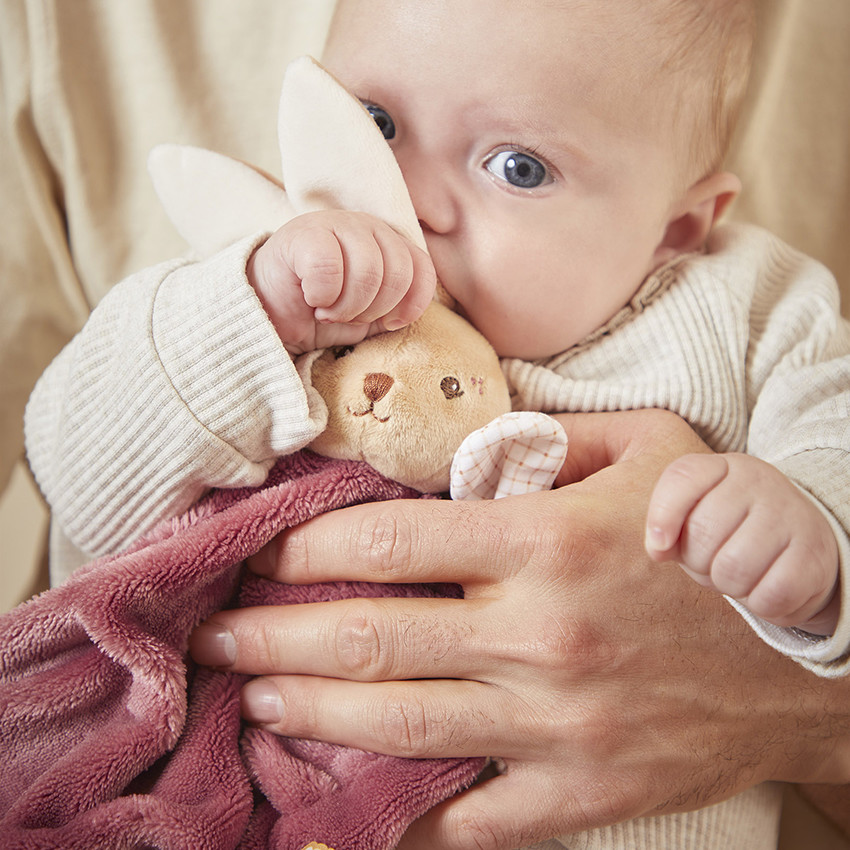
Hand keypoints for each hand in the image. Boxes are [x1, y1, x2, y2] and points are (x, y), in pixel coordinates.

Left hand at [189, 410, 849, 848]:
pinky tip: (336, 806)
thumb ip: (559, 437)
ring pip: (397, 723)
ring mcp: (554, 720)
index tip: (264, 552)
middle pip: (370, 636)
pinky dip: (395, 814)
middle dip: (274, 634)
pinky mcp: (577, 789)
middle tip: (216, 633)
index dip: (307, 547)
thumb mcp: (656, 454)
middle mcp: (537, 632)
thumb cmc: (718, 545)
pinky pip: (466, 815)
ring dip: (308, 712)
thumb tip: (474, 447)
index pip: (390, 540)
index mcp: (547, 540)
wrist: (808, 659)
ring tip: (252, 696)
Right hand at [247, 209, 435, 352]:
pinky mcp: (304, 232)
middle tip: (348, 316)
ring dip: (347, 307)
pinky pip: (329, 270)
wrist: (269, 310)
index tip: (388, 323)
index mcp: (389, 242)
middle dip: (374, 309)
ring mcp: (336, 223)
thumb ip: (396, 309)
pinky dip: (322, 296)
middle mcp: (368, 226)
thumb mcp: (369, 314)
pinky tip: (311, 299)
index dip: (411, 304)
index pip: (422, 268)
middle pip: (397, 274)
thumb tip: (409, 313)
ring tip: (328, 311)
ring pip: (367, 273)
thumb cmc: (321, 310)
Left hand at [645, 452, 839, 633]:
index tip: (659, 546)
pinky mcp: (814, 557)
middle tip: (713, 561)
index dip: (662, 515)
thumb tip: (658, 547)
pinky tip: (765, 587)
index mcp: (724, 468)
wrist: (801, 544)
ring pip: (733, 568)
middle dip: (697, 561)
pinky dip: (758, 602)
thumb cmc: (731, 532)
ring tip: (738, 575)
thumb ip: (665, 524)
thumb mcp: (694, 517)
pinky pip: (768, 595)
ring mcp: (791, 516)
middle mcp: (760, 482)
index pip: (683, 478)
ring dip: (728, 585)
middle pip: (702, 532)